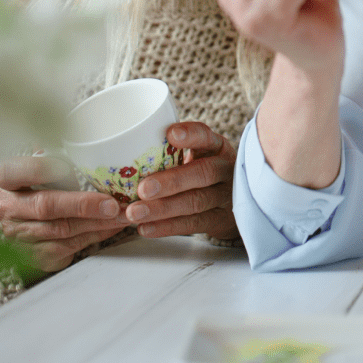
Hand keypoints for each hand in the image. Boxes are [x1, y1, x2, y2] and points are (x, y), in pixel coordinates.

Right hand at [0, 154, 125, 272]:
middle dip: (83, 205)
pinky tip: (111, 226)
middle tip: (111, 203)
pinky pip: (68, 248)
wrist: (31, 214)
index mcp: (6, 177)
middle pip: (46, 207)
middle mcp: (7, 208)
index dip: (43, 169)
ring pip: (61, 231)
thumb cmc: (45, 178)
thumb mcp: (45, 159)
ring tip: (121, 214)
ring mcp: (18, 235)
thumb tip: (88, 144)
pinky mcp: (34, 255)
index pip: (18, 171)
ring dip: (96, 223)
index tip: (69, 168)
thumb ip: (59, 151)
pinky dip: (94, 236)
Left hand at [125, 122, 236, 240]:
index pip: (207, 137)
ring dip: (163, 209)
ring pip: (195, 202)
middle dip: (172, 182)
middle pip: (203, 173)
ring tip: (135, 212)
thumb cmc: (202, 171)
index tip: (170, 134)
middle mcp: (226, 169)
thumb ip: (173, 151)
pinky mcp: (220, 220)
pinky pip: (193, 224)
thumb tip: (129, 146)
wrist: (233, 201)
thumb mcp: (198, 155)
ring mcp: (226, 196)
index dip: (191, 135)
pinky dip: (167, 227)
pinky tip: (146, 228)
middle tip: (143, 188)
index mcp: (217, 147)